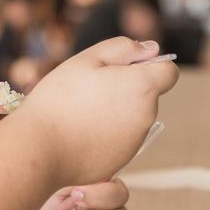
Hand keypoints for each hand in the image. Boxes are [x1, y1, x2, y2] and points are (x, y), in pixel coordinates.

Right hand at [14, 37, 177, 185]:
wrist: (40, 148)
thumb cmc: (60, 99)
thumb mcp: (88, 59)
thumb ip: (124, 48)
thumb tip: (152, 48)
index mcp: (142, 87)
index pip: (168, 72)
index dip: (149, 65)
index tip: (122, 68)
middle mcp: (146, 115)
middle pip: (147, 95)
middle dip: (126, 88)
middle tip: (89, 89)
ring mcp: (135, 141)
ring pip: (132, 117)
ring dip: (115, 110)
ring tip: (80, 111)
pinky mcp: (121, 160)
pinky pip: (120, 139)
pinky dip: (106, 133)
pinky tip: (79, 132)